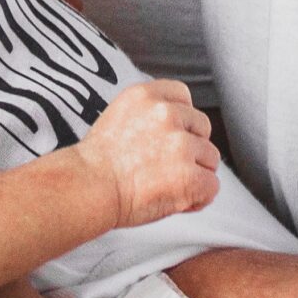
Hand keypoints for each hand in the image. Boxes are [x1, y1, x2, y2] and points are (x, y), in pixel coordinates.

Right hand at [76, 81, 220, 228]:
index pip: (183, 96)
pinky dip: (199, 199)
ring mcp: (179, 144)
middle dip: (190, 148)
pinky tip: (178, 202)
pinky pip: (211, 186)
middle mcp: (166, 114)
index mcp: (146, 95)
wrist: (86, 188)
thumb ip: (148, 114)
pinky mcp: (188, 175)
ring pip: (210, 158)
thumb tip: (175, 129)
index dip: (180, 121)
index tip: (169, 138)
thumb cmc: (95, 164)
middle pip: (202, 127)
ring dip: (195, 174)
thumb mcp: (119, 116)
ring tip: (167, 187)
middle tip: (166, 168)